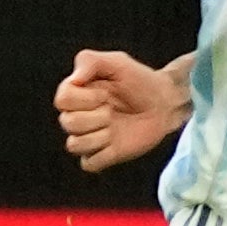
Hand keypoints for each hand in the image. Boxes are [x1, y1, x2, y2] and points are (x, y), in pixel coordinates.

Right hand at [54, 48, 188, 171]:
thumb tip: (73, 80)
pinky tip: (116, 143)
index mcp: (77, 92)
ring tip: (116, 127)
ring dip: (98, 136)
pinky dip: (103, 155)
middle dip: (95, 117)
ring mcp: (90, 137)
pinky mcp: (102, 156)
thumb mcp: (118, 62)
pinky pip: (89, 164)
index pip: (61, 100)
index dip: (83, 99)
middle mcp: (79, 115)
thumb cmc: (140, 80)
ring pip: (74, 145)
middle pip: (67, 123)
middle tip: (113, 110)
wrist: (164, 103)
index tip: (105, 94)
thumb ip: (90, 61)